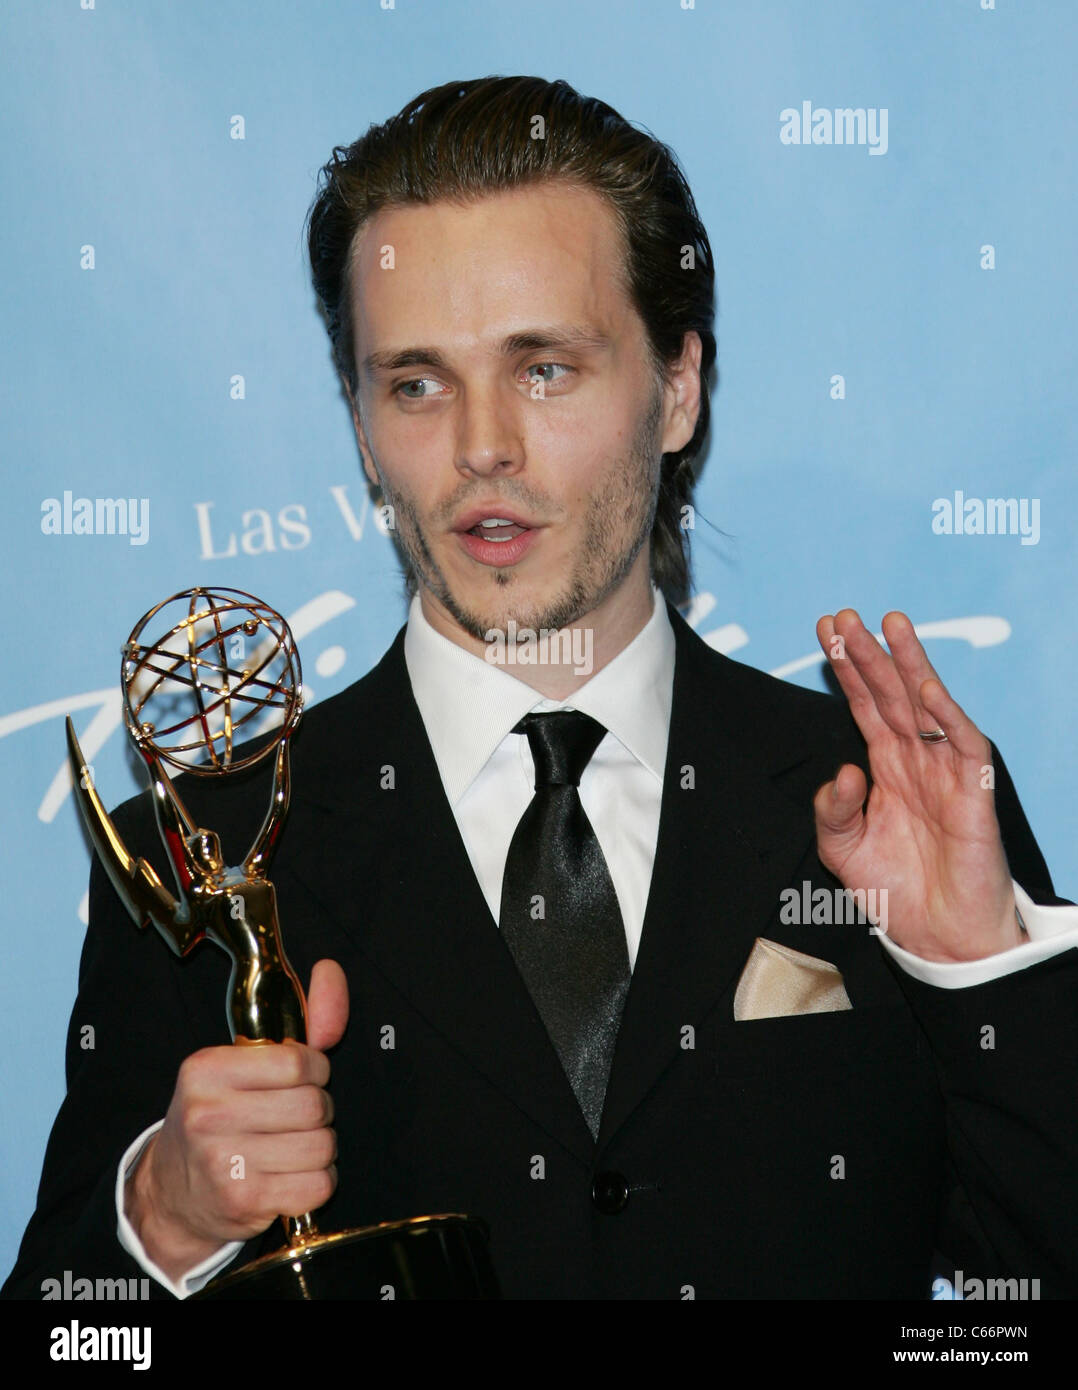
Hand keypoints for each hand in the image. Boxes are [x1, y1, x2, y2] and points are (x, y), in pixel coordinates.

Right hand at [126, 959, 348, 1281]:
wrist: (172, 1191)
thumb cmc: (220, 1116)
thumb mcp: (246, 1061)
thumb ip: (303, 1019)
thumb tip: (331, 969)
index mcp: (206, 1070)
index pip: (297, 1063)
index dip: (315, 1071)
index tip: (302, 1078)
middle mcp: (208, 1114)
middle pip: (313, 1106)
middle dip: (319, 1111)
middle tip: (294, 1118)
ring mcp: (223, 1162)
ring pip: (321, 1146)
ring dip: (320, 1149)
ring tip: (292, 1147)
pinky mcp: (242, 1202)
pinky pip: (318, 1186)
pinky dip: (317, 1182)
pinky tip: (292, 1177)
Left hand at [814, 609, 1019, 962]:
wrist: (937, 938)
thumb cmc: (895, 890)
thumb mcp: (840, 848)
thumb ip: (831, 809)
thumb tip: (843, 769)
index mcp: (885, 767)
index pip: (863, 705)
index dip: (845, 669)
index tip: (825, 631)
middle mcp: (915, 760)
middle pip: (889, 694)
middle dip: (868, 653)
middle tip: (845, 616)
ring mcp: (945, 772)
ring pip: (926, 707)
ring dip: (908, 665)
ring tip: (890, 626)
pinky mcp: (973, 792)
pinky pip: (963, 745)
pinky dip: (946, 714)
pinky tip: (926, 687)